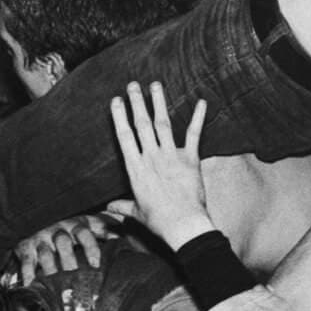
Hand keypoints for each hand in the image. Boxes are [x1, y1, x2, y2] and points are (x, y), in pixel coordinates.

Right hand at [9, 214, 116, 284]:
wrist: (36, 220)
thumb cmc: (68, 227)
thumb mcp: (85, 222)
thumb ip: (102, 227)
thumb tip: (120, 230)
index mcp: (75, 225)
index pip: (84, 234)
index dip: (91, 247)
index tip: (96, 264)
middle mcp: (58, 231)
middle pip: (63, 242)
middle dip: (68, 258)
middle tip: (73, 272)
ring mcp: (41, 238)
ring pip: (45, 253)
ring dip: (50, 267)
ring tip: (54, 280)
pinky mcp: (25, 246)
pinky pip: (26, 259)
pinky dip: (27, 271)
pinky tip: (29, 283)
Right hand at [109, 81, 213, 249]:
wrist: (183, 225)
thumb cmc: (159, 221)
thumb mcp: (137, 213)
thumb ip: (122, 206)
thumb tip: (108, 208)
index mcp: (135, 169)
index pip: (124, 137)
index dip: (119, 117)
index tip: (116, 101)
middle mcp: (151, 158)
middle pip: (142, 124)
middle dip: (137, 102)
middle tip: (133, 84)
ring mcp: (171, 156)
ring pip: (163, 124)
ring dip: (159, 103)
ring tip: (155, 85)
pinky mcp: (190, 160)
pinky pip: (194, 135)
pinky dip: (198, 118)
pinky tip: (202, 102)